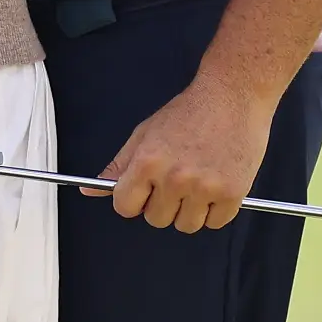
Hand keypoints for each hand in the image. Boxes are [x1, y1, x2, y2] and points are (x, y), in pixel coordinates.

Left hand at [83, 74, 274, 232]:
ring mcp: (204, 188)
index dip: (133, 199)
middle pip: (156, 219)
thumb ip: (119, 165)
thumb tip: (89, 190)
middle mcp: (174, 178)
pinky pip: (216, 223)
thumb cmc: (189, 111)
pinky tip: (216, 182)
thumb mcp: (145, 133)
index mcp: (148, 162)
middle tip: (176, 177)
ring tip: (197, 179)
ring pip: (186, 225)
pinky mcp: (232, 193)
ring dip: (190, 209)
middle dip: (163, 203)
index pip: (124, 206)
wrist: (232, 95)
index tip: (143, 191)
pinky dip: (215, 209)